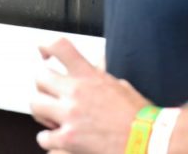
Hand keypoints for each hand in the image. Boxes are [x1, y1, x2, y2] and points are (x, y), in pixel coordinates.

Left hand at [31, 38, 148, 152]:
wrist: (152, 141)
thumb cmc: (141, 117)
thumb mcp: (120, 85)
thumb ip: (100, 75)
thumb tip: (96, 65)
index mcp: (89, 76)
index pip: (60, 47)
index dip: (47, 46)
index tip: (43, 53)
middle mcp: (76, 92)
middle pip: (40, 77)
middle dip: (43, 87)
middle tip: (51, 97)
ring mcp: (70, 115)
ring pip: (35, 104)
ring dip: (42, 112)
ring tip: (54, 118)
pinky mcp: (68, 139)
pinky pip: (43, 137)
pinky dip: (48, 140)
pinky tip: (59, 139)